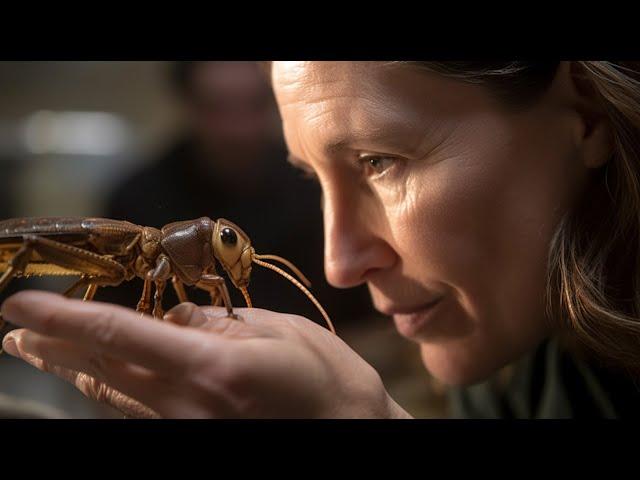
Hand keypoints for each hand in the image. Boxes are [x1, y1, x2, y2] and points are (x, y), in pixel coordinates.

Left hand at [1, 291, 411, 418]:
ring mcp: (188, 427)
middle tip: (14, 330)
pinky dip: (109, 392)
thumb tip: (175, 317)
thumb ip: (221, 322)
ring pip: (113, 396)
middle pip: (102, 369)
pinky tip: (97, 384)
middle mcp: (187, 403)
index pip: (119, 334)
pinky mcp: (196, 437)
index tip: (21, 302)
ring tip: (37, 353)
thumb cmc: (330, 383)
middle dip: (52, 347)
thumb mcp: (281, 332)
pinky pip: (140, 411)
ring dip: (72, 371)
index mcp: (210, 366)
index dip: (63, 318)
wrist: (351, 436)